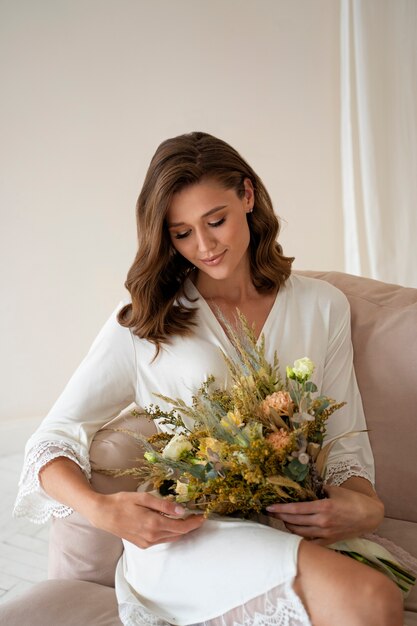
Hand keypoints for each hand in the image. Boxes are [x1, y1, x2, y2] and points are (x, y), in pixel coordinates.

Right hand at [88, 491, 205, 548]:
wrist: (103, 514)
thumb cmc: (122, 502)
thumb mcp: (144, 498)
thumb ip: (164, 505)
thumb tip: (181, 510)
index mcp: (154, 524)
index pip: (182, 527)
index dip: (194, 523)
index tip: (203, 516)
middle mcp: (152, 537)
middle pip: (178, 534)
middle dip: (190, 526)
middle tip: (197, 516)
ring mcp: (147, 542)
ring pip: (171, 538)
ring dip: (180, 530)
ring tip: (187, 518)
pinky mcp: (142, 544)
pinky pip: (161, 539)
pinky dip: (169, 532)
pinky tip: (169, 522)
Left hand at [266, 485, 383, 544]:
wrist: (369, 515)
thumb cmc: (352, 499)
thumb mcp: (333, 489)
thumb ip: (317, 489)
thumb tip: (303, 488)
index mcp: (323, 507)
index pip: (296, 509)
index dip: (280, 509)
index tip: (269, 507)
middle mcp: (322, 521)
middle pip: (294, 521)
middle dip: (280, 517)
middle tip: (271, 513)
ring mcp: (325, 533)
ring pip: (300, 532)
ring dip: (288, 526)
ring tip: (283, 520)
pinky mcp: (330, 541)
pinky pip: (311, 541)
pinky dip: (301, 537)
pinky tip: (295, 531)